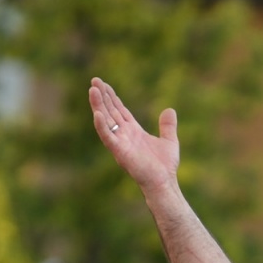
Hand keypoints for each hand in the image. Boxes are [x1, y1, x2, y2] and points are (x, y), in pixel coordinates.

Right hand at [89, 78, 179, 192]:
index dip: (112, 97)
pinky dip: (102, 126)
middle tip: (94, 80)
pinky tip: (97, 113)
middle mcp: (124, 135)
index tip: (103, 84)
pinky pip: (108, 137)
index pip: (119, 110)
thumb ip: (167, 126)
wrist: (164, 183)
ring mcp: (120, 143)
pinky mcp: (120, 152)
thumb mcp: (169, 141)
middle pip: (110, 111)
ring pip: (106, 121)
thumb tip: (169, 110)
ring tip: (92, 89)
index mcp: (133, 131)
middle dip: (102, 96)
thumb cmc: (165, 167)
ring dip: (98, 106)